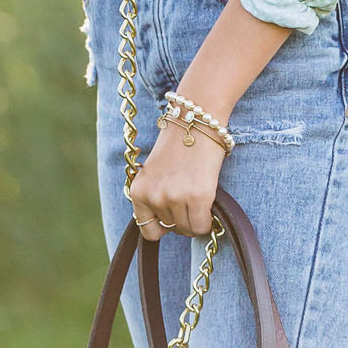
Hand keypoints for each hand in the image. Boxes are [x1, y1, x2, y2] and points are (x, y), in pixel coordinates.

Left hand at [129, 120, 226, 239]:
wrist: (197, 117)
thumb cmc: (179, 144)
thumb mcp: (155, 173)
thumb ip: (156, 197)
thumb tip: (168, 225)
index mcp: (138, 191)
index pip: (149, 230)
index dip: (164, 225)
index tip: (173, 214)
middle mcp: (154, 197)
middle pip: (172, 229)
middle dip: (183, 218)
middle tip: (190, 196)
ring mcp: (175, 197)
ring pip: (189, 229)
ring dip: (196, 218)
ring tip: (199, 194)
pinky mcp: (198, 196)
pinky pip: (203, 226)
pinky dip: (208, 220)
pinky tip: (208, 201)